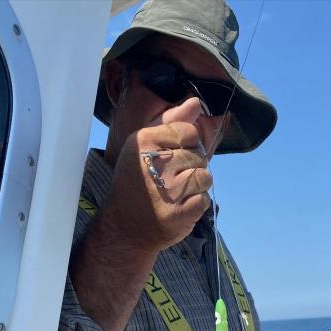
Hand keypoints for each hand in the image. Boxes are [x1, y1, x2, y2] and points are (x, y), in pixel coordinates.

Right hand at [103, 97, 212, 252]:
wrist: (125, 228)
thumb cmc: (138, 183)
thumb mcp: (145, 147)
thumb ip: (171, 123)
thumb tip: (196, 103)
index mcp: (145, 141)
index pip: (189, 132)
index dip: (187, 145)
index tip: (171, 158)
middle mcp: (155, 163)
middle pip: (199, 155)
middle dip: (191, 167)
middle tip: (170, 180)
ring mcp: (168, 190)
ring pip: (205, 177)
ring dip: (196, 186)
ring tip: (177, 193)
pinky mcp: (179, 213)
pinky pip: (204, 200)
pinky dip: (196, 205)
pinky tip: (180, 207)